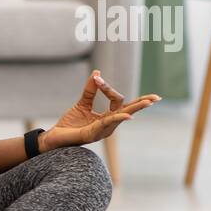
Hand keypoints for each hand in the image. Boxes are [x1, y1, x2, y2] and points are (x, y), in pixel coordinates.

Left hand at [41, 69, 160, 150]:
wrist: (54, 137)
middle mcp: (108, 125)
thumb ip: (90, 90)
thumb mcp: (82, 103)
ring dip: (135, 108)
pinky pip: (107, 123)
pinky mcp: (92, 134)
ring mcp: (102, 130)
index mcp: (107, 117)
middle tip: (156, 97)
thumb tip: (97, 72)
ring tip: (149, 102)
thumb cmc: (69, 124)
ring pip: (121, 116)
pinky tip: (128, 116)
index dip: (108, 87)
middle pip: (128, 111)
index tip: (97, 77)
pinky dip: (117, 118)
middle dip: (142, 103)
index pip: (116, 100)